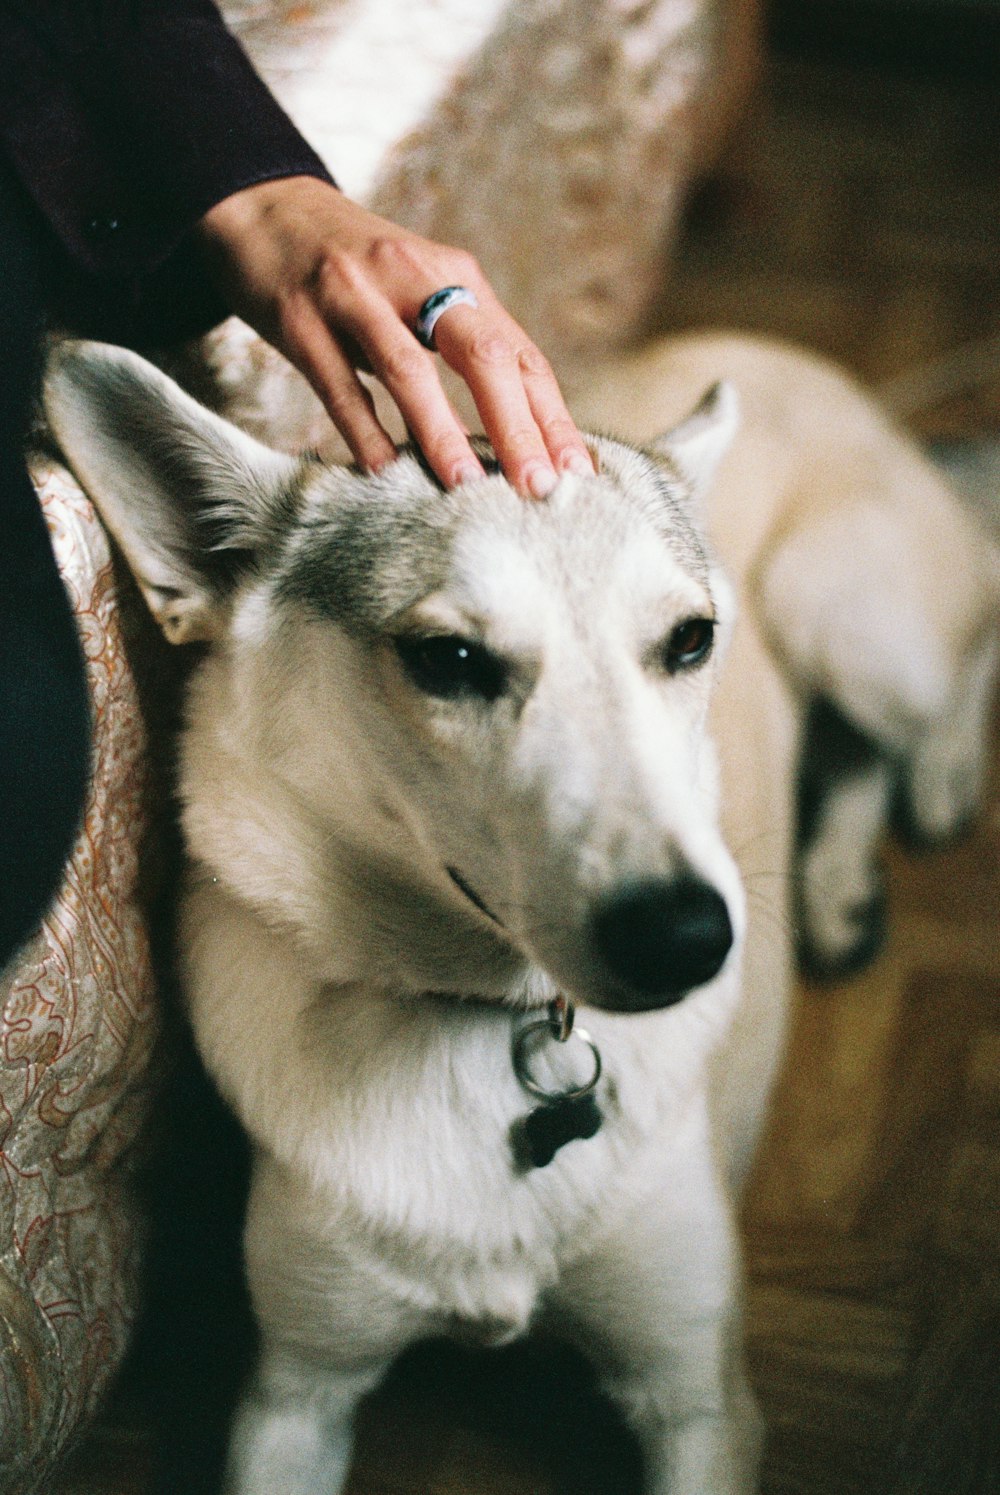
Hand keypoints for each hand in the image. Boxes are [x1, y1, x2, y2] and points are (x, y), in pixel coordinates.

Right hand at [197, 176, 593, 496]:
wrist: (265, 210)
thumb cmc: (358, 272)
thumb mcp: (422, 290)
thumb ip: (465, 344)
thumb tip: (520, 432)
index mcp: (456, 276)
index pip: (520, 353)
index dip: (551, 416)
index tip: (576, 473)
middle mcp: (413, 277)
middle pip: (482, 353)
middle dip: (515, 425)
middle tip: (536, 488)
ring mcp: (354, 294)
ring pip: (409, 369)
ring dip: (441, 432)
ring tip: (467, 486)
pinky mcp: (301, 318)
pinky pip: (338, 383)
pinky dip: (365, 430)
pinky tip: (385, 471)